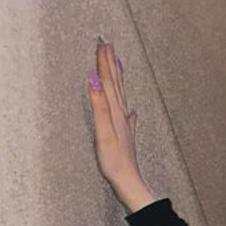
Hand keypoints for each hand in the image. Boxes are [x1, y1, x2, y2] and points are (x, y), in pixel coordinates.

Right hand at [87, 39, 154, 211]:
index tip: (101, 41)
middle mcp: (122, 116)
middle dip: (110, 63)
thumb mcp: (103, 132)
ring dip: (118, 79)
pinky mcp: (126, 138)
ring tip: (117, 64)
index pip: (107, 81)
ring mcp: (125, 126)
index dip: (103, 61)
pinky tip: (132, 110)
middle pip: (115, 84)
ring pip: (121, 96)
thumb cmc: (114, 162)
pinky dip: (127, 107)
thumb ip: (98, 105)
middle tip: (107, 43)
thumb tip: (93, 78)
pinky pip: (126, 116)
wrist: (129, 183)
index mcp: (115, 112)